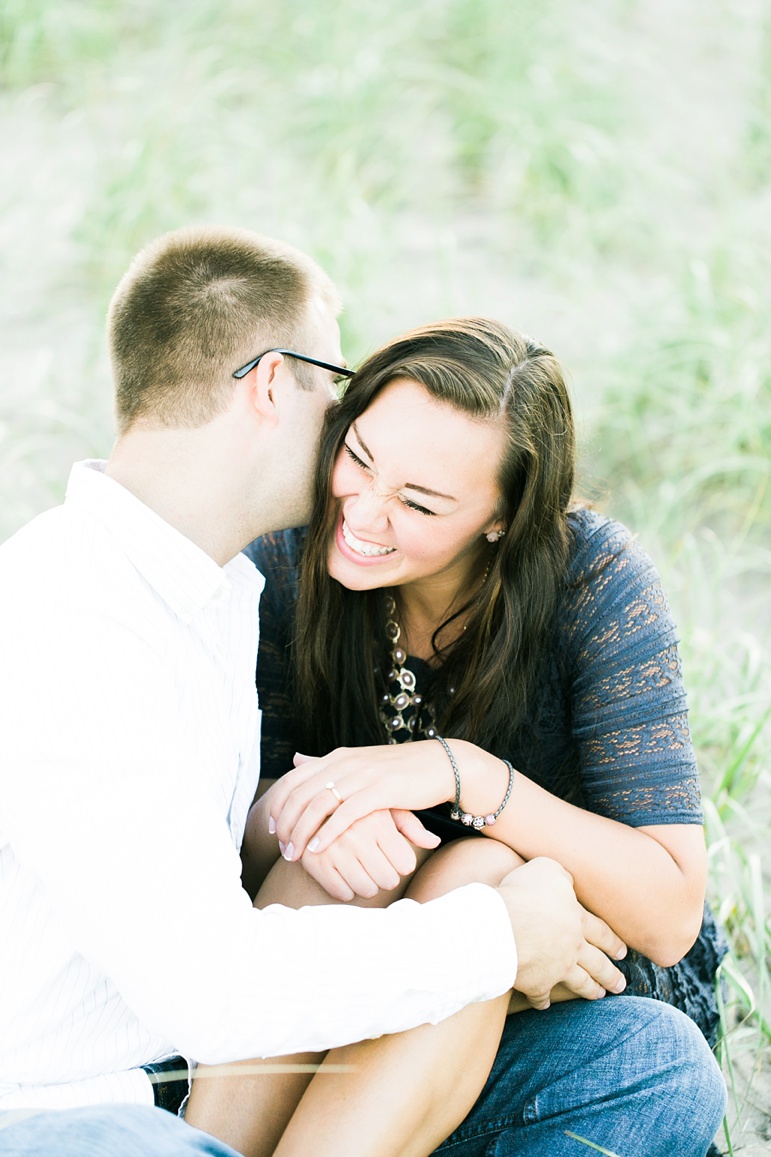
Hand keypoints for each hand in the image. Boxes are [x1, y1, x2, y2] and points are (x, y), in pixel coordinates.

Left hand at [268, 743, 455, 859]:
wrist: (438, 765)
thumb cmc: (397, 770)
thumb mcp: (357, 762)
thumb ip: (326, 764)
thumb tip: (296, 759)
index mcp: (337, 757)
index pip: (294, 779)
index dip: (278, 805)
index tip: (272, 828)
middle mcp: (345, 763)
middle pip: (300, 793)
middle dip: (285, 824)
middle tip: (281, 849)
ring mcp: (362, 776)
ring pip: (318, 804)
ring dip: (301, 832)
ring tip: (294, 855)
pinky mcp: (380, 791)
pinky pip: (345, 814)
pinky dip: (327, 833)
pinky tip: (318, 850)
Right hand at [296, 809, 439, 901]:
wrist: (310, 803)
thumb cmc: (359, 809)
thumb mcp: (385, 808)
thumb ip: (411, 826)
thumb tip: (434, 841)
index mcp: (377, 820)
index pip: (405, 864)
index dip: (401, 863)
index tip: (392, 855)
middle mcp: (356, 834)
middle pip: (388, 880)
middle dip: (385, 876)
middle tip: (377, 865)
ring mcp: (334, 849)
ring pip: (366, 889)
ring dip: (366, 884)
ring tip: (360, 869)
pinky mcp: (314, 862)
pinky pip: (342, 894)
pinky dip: (346, 889)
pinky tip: (344, 874)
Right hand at [496, 858, 626, 1009]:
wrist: (503, 926)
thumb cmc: (525, 893)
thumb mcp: (547, 870)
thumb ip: (561, 876)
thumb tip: (567, 882)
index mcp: (577, 920)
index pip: (601, 933)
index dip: (613, 942)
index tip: (623, 953)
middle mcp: (573, 948)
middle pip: (597, 963)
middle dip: (610, 974)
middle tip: (620, 984)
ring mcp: (557, 968)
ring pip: (580, 982)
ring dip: (590, 990)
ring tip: (598, 996)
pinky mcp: (536, 984)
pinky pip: (541, 995)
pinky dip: (543, 1000)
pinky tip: (544, 1004)